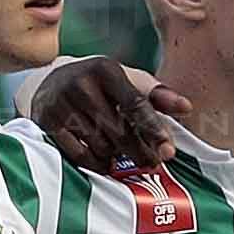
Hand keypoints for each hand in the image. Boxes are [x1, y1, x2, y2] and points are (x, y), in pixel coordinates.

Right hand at [29, 55, 196, 174]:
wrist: (48, 81)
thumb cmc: (98, 83)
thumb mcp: (127, 80)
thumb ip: (157, 94)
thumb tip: (185, 108)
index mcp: (106, 70)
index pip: (136, 104)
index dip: (154, 129)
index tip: (168, 150)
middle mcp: (82, 84)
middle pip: (119, 130)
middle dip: (139, 151)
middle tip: (152, 163)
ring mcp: (62, 105)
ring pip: (101, 145)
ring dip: (115, 156)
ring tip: (120, 154)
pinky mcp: (48, 123)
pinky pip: (80, 155)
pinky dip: (96, 163)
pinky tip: (103, 160)